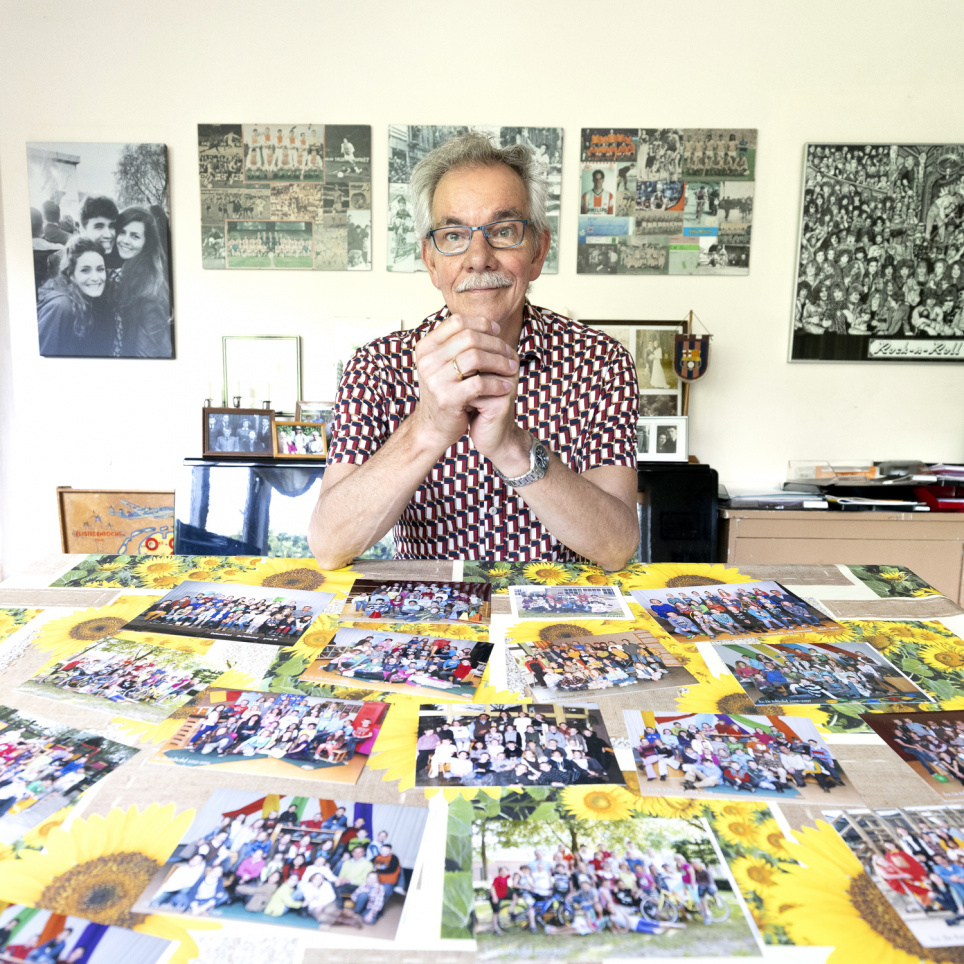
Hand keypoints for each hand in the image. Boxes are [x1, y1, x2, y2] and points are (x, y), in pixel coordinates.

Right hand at [412, 313, 518, 451]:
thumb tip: (489, 324)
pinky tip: (506, 387)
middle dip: (495, 344)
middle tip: (510, 353)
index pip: (457, 322)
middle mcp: (427, 360)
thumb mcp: (444, 364)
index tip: (497, 331)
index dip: (481, 323)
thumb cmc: (445, 393)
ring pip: (476, 357)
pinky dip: (497, 384)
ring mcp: (435, 379)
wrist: (433, 427)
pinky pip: (480, 383)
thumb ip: (458, 345)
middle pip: (469, 337)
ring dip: (500, 362)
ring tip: (512, 369)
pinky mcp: (447, 398)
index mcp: (426, 347)